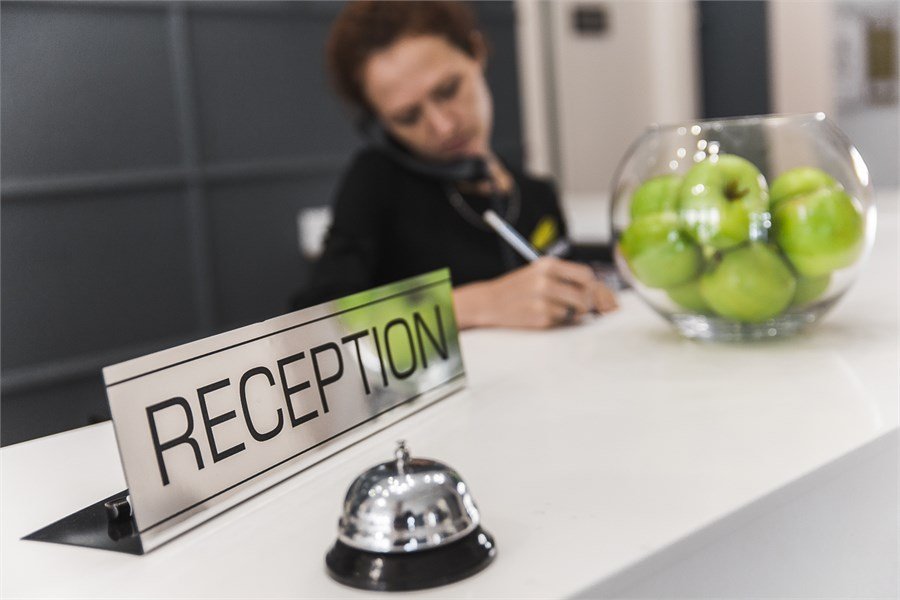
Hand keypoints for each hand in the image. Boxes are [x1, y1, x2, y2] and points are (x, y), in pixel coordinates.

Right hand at [453, 257, 617, 329]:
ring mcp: (542, 300)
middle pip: (585, 295)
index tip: (588, 292)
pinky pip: (561, 321)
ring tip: (556, 310)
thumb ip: (564, 277)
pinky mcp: (539, 317)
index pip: (585, 275)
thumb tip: (595, 290)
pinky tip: (543, 316)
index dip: (591, 286)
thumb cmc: (518, 288)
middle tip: (579, 307)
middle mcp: (545, 280)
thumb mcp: (538, 273)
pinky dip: (557, 321)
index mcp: (547, 265)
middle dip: (586, 303)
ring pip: (575, 311)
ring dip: (571, 314)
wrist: (489, 302)